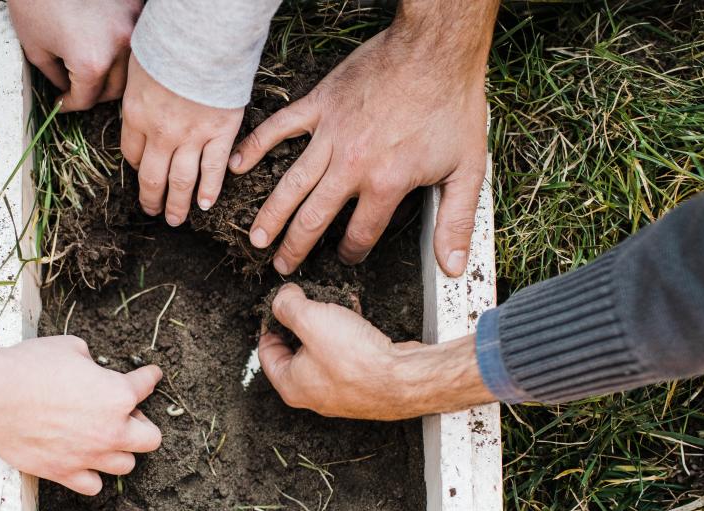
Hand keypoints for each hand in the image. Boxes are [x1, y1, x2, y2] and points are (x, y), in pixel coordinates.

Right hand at [0, 336, 162, 494]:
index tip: (150, 376)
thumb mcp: (69, 347)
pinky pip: (93, 485)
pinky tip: (83, 462)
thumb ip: (90, 360)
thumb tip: (91, 367)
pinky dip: (92, 475)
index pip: (146, 385)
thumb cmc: (28, 365)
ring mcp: (89, 456)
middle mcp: (111, 430)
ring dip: (119, 451)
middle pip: (150, 439)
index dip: (149, 378)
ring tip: (103, 439)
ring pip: (126, 466)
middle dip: (141, 424)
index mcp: (118, 394)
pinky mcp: (64, 473)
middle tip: (125, 415)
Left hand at [8, 0, 141, 110]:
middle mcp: (119, 46)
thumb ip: (57, 77)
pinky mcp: (135, 7)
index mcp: (92, 61)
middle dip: (93, 93)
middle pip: (114, 89)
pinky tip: (105, 44)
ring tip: (93, 70)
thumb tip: (68, 90)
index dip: (70, 104)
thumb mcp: (36, 50)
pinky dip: (121, 47)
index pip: (87, 99)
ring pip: (130, 68)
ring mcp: (132, 25)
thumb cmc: (34, 2)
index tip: (63, 102)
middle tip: (77, 89)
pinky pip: (133, 40)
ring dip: (112, 74)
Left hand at [121, 53, 243, 226]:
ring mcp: (192, 137)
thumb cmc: (168, 43)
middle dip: (151, 199)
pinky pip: (213, 170)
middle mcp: (161, 133)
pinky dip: (209, 190)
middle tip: (152, 211)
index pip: (131, 154)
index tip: (141, 172)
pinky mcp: (220, 133)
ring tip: (175, 219)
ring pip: (181, 182)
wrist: (202, 39)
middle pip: (152, 177)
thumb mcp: (136, 64)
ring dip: (177, 205)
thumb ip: (135, 88)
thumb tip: (136, 98)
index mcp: (136, 115)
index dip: (135, 167)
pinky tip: (205, 205)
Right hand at [230, 19, 490, 275]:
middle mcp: (351, 165)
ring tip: (255, 239)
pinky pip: (279, 129)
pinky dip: (255, 147)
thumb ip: (457, 223)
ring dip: (271, 215)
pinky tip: (236, 165)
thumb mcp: (467, 170)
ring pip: (291, 185)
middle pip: (313, 219)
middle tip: (280, 265)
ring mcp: (331, 134)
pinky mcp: (320, 105)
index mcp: (385, 183)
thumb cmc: (453, 105)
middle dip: (294, 248)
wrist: (435, 50)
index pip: (360, 234)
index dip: (352, 253)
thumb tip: (453, 267)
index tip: (347, 258)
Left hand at [258, 285, 493, 419]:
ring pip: (324, 347)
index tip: (278, 304)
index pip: (266, 352)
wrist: (405, 378)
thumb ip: (288, 305)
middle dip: (303, 319)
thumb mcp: (311, 319)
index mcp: (291, 385)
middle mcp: (313, 393)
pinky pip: (348, 351)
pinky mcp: (364, 382)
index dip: (269, 323)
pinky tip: (356, 310)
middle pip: (296, 349)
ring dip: (328, 321)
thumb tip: (281, 298)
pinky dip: (349, 330)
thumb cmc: (355, 358)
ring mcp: (341, 390)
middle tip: (308, 299)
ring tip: (334, 301)